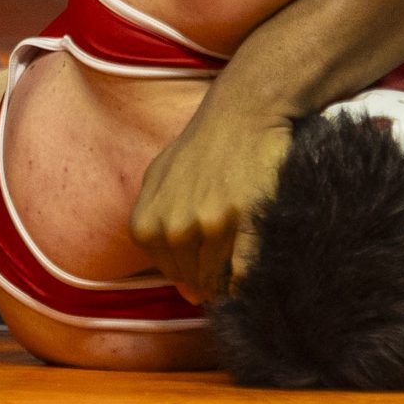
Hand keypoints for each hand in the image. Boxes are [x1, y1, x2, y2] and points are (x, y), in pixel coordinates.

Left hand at [128, 105, 293, 304]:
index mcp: (147, 224)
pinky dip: (248, 282)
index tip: (209, 258)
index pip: (173, 275)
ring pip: (219, 281)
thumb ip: (158, 233)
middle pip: (196, 281)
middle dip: (212, 279)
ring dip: (230, 280)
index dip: (194, 272)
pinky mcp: (245, 222)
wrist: (243, 113)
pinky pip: (244, 273)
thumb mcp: (158, 181)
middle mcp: (173, 229)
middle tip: (229, 257)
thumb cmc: (201, 146)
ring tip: (241, 257)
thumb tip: (185, 291)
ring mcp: (209, 227)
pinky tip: (256, 274)